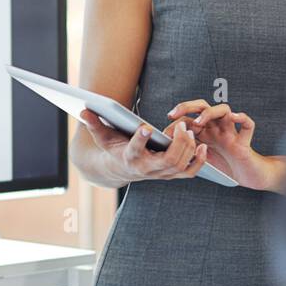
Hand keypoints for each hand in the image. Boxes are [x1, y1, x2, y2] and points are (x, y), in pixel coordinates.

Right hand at [79, 108, 207, 183]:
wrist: (120, 169)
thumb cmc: (113, 148)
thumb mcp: (102, 136)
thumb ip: (94, 124)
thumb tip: (84, 110)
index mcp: (129, 159)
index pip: (135, 151)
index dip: (140, 139)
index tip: (146, 126)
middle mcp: (147, 169)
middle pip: (168, 160)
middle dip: (178, 143)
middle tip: (182, 125)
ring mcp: (161, 174)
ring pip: (181, 164)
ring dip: (189, 147)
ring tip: (190, 129)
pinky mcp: (171, 174)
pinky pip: (190, 171)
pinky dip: (199, 161)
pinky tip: (202, 146)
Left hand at [166, 99, 279, 191]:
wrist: (246, 176)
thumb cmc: (223, 166)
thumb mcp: (199, 158)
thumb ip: (186, 149)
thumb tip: (167, 144)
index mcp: (204, 132)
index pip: (189, 117)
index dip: (176, 122)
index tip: (164, 131)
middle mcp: (216, 128)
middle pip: (203, 107)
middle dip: (188, 106)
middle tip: (174, 114)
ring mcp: (230, 133)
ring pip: (223, 110)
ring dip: (209, 113)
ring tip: (198, 121)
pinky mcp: (243, 142)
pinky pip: (248, 125)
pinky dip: (243, 118)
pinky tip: (234, 117)